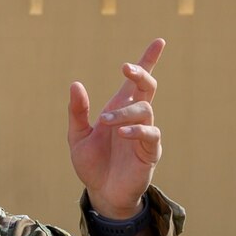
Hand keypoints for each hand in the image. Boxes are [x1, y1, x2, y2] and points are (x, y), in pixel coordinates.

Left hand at [69, 37, 164, 219]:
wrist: (101, 193)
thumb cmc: (92, 164)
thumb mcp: (77, 136)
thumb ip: (77, 111)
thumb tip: (76, 84)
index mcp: (119, 109)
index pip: (137, 81)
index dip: (148, 60)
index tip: (159, 42)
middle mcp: (135, 117)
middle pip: (147, 86)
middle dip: (141, 72)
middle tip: (126, 69)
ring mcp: (144, 134)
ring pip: (145, 109)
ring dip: (124, 112)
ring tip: (105, 121)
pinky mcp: (150, 152)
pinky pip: (151, 134)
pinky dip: (137, 130)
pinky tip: (122, 134)